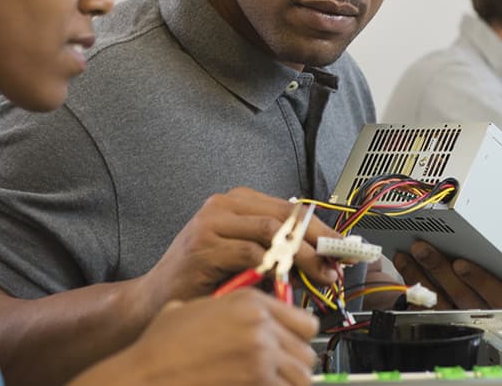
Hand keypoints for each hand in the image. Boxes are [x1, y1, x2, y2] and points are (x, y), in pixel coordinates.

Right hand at [72, 289, 318, 385]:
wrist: (145, 374)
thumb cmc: (163, 346)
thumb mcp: (200, 309)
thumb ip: (233, 308)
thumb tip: (258, 317)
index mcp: (250, 302)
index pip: (304, 319)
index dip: (299, 335)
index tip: (292, 343)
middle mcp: (261, 326)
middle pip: (308, 348)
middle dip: (296, 361)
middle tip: (279, 368)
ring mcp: (260, 357)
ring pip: (303, 375)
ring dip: (290, 380)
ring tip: (270, 381)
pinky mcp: (257, 383)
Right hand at [135, 187, 340, 307]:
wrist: (156, 299)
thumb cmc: (204, 280)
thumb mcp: (249, 260)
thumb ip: (280, 253)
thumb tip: (326, 262)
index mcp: (238, 201)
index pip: (291, 208)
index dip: (322, 227)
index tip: (345, 247)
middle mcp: (224, 204)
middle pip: (286, 214)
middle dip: (318, 240)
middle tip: (338, 262)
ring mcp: (211, 222)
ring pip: (272, 230)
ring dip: (302, 255)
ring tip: (319, 274)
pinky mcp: (203, 245)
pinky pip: (250, 252)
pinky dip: (273, 267)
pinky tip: (284, 281)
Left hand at [392, 241, 501, 309]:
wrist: (457, 302)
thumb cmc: (476, 279)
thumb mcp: (486, 268)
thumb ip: (477, 258)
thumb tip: (455, 236)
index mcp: (500, 299)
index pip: (499, 295)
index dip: (479, 279)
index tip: (460, 263)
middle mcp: (481, 312)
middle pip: (462, 296)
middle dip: (439, 268)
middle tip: (422, 248)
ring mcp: (457, 320)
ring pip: (438, 303)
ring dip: (418, 275)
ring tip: (408, 255)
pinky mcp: (435, 323)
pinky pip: (422, 309)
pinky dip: (411, 286)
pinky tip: (405, 267)